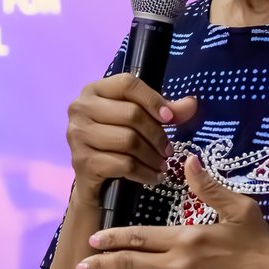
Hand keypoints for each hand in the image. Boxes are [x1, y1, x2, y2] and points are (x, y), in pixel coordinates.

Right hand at [66, 74, 196, 204]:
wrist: (93, 183)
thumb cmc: (116, 145)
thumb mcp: (139, 123)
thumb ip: (165, 111)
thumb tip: (191, 103)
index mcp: (94, 90)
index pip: (128, 84)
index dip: (153, 99)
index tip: (170, 118)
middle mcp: (80, 108)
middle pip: (131, 114)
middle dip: (157, 134)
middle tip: (169, 150)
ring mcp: (77, 135)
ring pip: (128, 140)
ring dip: (152, 156)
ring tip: (162, 164)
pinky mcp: (82, 162)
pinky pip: (123, 164)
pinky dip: (144, 172)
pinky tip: (153, 176)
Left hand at [76, 155, 268, 268]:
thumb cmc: (260, 245)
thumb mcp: (240, 209)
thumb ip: (210, 187)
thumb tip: (189, 161)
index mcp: (186, 238)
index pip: (138, 236)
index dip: (111, 238)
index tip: (93, 240)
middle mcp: (178, 268)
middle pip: (130, 265)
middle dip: (100, 265)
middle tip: (78, 265)